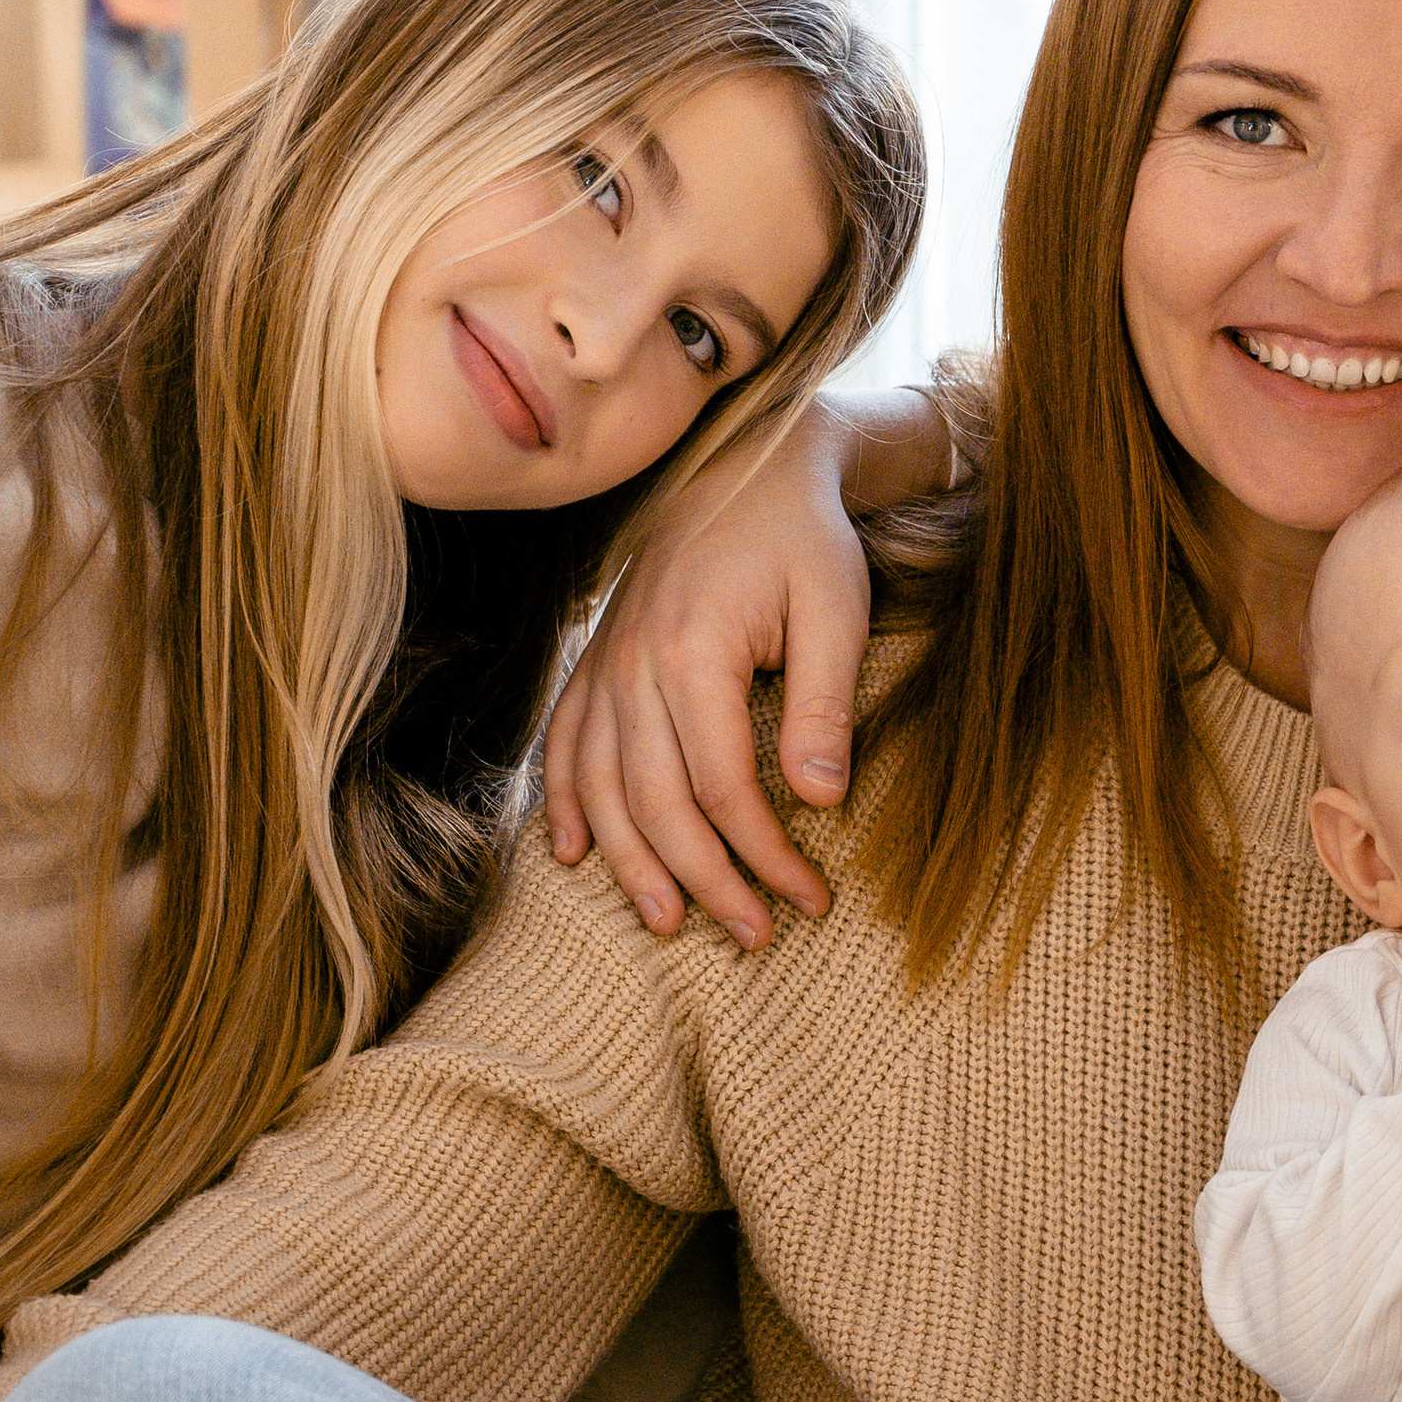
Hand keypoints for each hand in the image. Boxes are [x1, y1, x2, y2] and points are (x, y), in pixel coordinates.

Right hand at [545, 382, 944, 946]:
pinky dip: (566, 805)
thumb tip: (820, 802)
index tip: (809, 899)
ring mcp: (606, 664)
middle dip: (706, 881)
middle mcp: (633, 663)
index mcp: (693, 651)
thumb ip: (822, 706)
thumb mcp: (836, 611)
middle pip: (656, 803)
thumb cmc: (803, 540)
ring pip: (600, 788)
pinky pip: (565, 744)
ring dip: (632, 864)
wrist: (750, 466)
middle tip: (755, 936)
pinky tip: (577, 855)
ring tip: (670, 922)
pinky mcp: (597, 661)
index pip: (723, 788)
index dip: (764, 855)